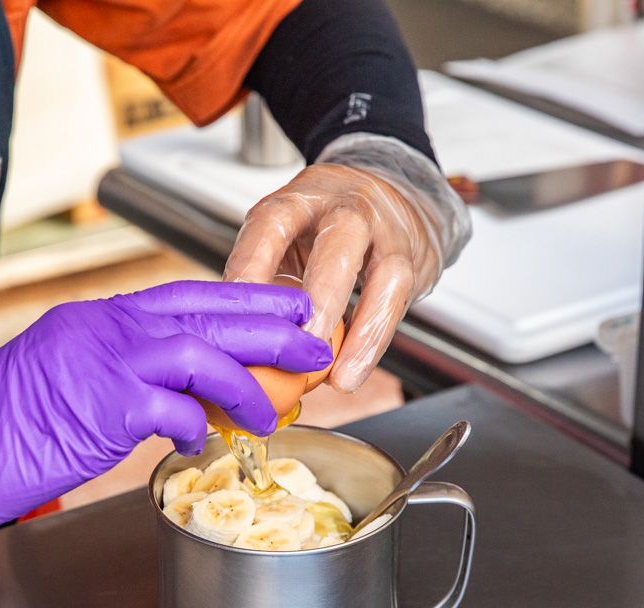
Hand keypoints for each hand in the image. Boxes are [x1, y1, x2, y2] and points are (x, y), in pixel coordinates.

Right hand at [0, 281, 331, 549]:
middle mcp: (102, 328)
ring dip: (247, 381)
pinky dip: (197, 424)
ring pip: (198, 351)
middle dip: (270, 324)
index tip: (288, 307)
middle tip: (317, 339)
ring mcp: (97, 362)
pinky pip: (169, 408)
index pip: (187, 296)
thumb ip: (124, 380)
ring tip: (277, 409)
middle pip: (206, 311)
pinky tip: (205, 441)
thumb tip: (182, 399)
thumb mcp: (68, 387)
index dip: (245, 299)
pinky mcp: (94, 405)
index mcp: (97, 319)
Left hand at [225, 134, 469, 392]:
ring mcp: (387, 233)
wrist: (398, 197)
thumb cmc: (326, 227)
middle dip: (320, 296)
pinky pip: (398, 303)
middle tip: (298, 342)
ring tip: (333, 374)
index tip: (233, 311)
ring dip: (360, 330)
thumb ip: (265, 278)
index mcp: (300, 200)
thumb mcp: (287, 237)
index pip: (273, 224)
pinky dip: (374, 342)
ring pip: (384, 274)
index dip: (253, 264)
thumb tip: (231, 339)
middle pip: (339, 241)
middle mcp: (347, 208)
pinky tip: (352, 373)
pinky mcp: (412, 261)